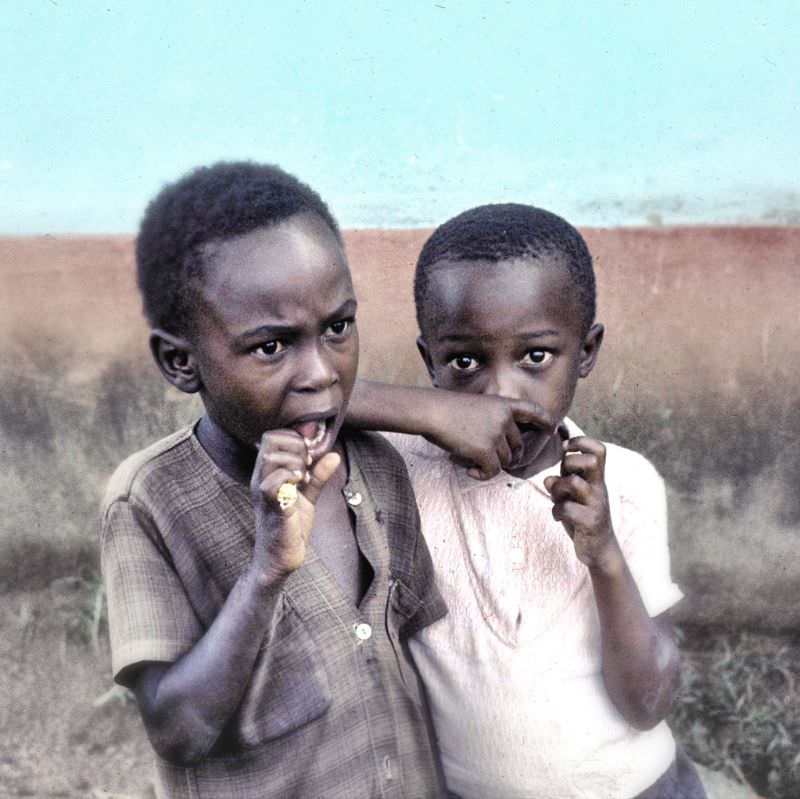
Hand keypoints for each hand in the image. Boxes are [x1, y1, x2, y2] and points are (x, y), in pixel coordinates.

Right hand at [249, 431, 339, 579]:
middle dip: (296, 445)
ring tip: (304, 476)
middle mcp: (260, 478)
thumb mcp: (308, 495)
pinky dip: (290, 477)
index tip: (310, 454)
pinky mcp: (271, 507)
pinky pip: (272, 482)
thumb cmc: (290, 526)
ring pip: (271, 456)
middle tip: (308, 464)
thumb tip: (334, 454)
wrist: (280, 559)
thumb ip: (318, 475)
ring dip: (295, 461)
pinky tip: (300, 485)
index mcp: (267, 472)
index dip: (294, 438)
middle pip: (270, 440)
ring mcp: (263, 491)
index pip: (272, 436)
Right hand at [424, 392, 555, 479]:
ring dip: (489, 465)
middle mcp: (504, 419)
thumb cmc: (447, 409)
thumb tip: (502, 448)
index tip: (552, 429)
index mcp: (503, 405)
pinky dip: (481, 475)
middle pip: (517, 446)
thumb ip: (493, 420)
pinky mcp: (486, 451)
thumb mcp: (477, 406)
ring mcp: (496, 435)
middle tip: (487, 459)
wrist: (431, 411)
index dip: (545, 421)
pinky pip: (493, 472)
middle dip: (506, 456)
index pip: (533, 411)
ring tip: (470, 460)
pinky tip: (469, 470)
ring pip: (505, 461)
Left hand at [543, 436, 619, 569]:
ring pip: (574, 483)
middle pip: (591, 460)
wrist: (599, 548)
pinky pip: (567, 508)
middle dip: (568, 463)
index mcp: (596, 478)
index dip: (580, 442)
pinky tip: (558, 517)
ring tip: (557, 498)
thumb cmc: (583, 515)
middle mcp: (599, 488)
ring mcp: (596, 505)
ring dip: (558, 488)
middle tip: (564, 476)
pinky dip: (556, 511)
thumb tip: (548, 479)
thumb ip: (561, 481)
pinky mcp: (590, 522)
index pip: (598, 449)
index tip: (566, 448)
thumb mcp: (572, 495)